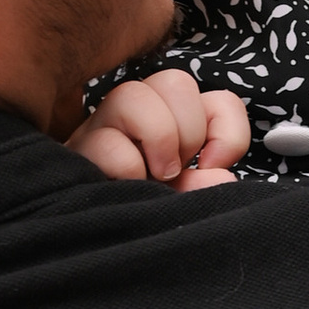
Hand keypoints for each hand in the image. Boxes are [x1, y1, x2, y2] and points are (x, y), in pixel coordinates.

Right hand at [66, 68, 252, 190]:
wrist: (93, 226)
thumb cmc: (141, 203)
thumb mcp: (181, 194)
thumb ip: (202, 185)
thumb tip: (221, 177)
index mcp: (175, 118)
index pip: (219, 100)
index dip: (227, 133)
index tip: (214, 165)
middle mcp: (139, 111)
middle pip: (175, 82)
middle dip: (188, 132)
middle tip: (175, 169)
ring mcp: (105, 124)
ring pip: (134, 94)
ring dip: (156, 139)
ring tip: (154, 175)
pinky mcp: (80, 149)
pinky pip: (107, 142)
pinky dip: (128, 169)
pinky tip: (127, 186)